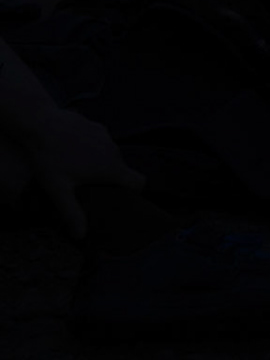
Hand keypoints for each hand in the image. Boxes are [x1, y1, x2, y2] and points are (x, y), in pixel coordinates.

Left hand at [22, 109, 144, 238]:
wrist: (41, 123)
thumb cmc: (50, 158)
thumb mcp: (58, 190)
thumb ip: (72, 213)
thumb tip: (81, 236)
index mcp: (111, 169)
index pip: (139, 182)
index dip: (135, 193)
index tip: (121, 199)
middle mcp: (115, 151)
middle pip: (121, 170)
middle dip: (109, 180)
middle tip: (86, 187)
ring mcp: (107, 137)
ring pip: (110, 156)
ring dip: (99, 163)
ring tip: (75, 168)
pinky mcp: (97, 127)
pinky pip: (101, 143)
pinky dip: (92, 149)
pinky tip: (72, 151)